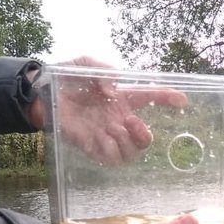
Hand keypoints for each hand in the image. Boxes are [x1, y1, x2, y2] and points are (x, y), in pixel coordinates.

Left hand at [27, 56, 188, 164]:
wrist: (41, 94)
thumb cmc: (64, 79)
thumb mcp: (84, 64)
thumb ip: (103, 71)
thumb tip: (114, 91)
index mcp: (121, 98)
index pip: (151, 98)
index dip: (168, 98)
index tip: (183, 99)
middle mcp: (118, 120)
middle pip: (145, 139)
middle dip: (144, 135)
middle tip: (130, 122)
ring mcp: (106, 135)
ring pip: (131, 153)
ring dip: (126, 143)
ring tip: (113, 128)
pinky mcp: (91, 146)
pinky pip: (110, 159)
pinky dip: (109, 150)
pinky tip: (100, 138)